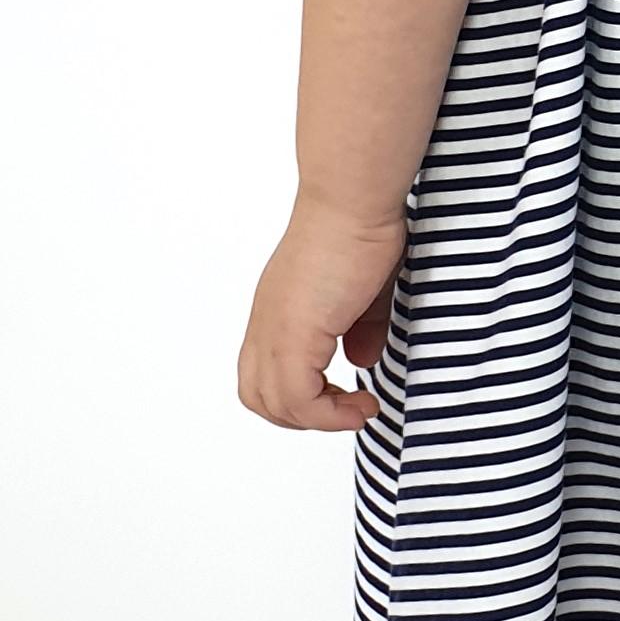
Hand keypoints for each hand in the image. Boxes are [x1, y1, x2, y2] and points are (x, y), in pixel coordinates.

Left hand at [237, 197, 405, 432]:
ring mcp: (275, 329)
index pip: (263, 373)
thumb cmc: (362, 229)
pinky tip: (361, 403)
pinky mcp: (293, 334)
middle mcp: (266, 324)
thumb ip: (359, 329)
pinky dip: (328, 415)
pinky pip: (298, 398)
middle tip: (345, 409)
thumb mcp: (362, 292)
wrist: (352, 201)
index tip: (343, 394)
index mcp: (277, 311)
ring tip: (359, 409)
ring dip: (319, 419)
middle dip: (303, 417)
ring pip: (272, 402)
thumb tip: (360, 360)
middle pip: (257, 395)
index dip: (298, 397)